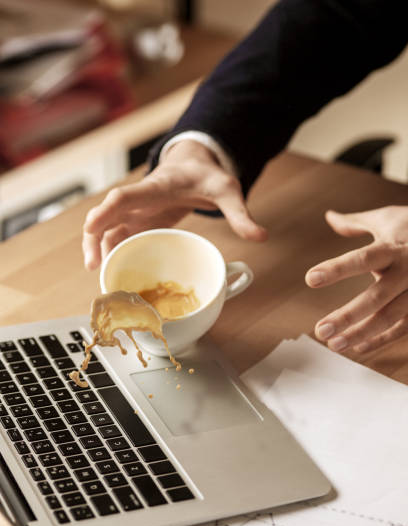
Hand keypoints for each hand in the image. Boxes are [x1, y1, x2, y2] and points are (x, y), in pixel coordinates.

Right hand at [82, 140, 267, 269]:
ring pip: (108, 229)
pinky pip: (118, 237)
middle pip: (107, 215)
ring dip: (99, 248)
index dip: (106, 211)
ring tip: (99, 275)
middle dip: (95, 238)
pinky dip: (111, 252)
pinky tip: (111, 271)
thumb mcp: (227, 190)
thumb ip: (240, 214)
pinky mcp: (138, 222)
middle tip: (93, 265)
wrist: (194, 166)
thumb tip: (261, 237)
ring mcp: (136, 211)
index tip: (91, 227)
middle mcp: (140, 200)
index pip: (126, 196)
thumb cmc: (206, 176)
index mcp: (157, 188)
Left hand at [305, 206, 407, 352]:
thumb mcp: (389, 220)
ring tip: (334, 343)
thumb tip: (330, 216)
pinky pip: (403, 328)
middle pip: (376, 297)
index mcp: (395, 248)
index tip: (310, 278)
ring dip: (360, 333)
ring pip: (390, 318)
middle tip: (320, 330)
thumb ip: (357, 223)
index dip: (337, 269)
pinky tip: (358, 347)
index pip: (362, 258)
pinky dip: (381, 339)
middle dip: (347, 316)